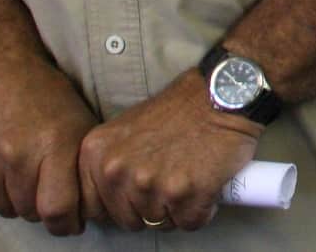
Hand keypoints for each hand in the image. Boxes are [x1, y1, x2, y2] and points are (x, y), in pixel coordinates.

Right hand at [0, 50, 97, 233]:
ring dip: (12, 198)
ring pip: (1, 207)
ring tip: (18, 172)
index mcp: (53, 145)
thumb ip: (83, 164)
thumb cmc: (44, 95)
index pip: (57, 210)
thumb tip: (92, 205)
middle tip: (41, 186)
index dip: (66, 223)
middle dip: (39, 205)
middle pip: (28, 212)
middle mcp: (15, 155)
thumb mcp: (78, 121)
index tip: (68, 221)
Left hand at [77, 70, 259, 232]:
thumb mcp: (127, 127)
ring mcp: (149, 183)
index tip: (136, 194)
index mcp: (96, 152)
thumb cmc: (181, 108)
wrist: (224, 93)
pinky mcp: (184, 194)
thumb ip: (112, 161)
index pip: (92, 206)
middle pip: (127, 219)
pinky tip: (206, 184)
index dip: (118, 204)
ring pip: (159, 223)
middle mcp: (116, 170)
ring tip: (189, 177)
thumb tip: (110, 196)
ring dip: (177, 208)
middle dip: (150, 207)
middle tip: (170, 180)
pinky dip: (202, 209)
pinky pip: (189, 222)